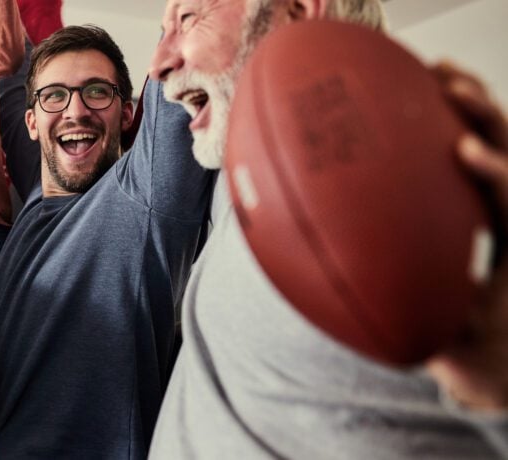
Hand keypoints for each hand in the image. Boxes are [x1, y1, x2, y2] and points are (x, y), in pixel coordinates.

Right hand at [426, 62, 507, 410]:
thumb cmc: (478, 350)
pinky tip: (420, 96)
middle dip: (487, 119)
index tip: (465, 152)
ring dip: (470, 107)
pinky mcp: (477, 200)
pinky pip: (468, 150)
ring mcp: (496, 204)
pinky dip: (448, 121)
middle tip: (452, 95)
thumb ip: (445, 342)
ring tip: (436, 74)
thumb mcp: (461, 351)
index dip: (497, 170)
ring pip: (496, 143)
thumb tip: (413, 329)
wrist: (499, 350)